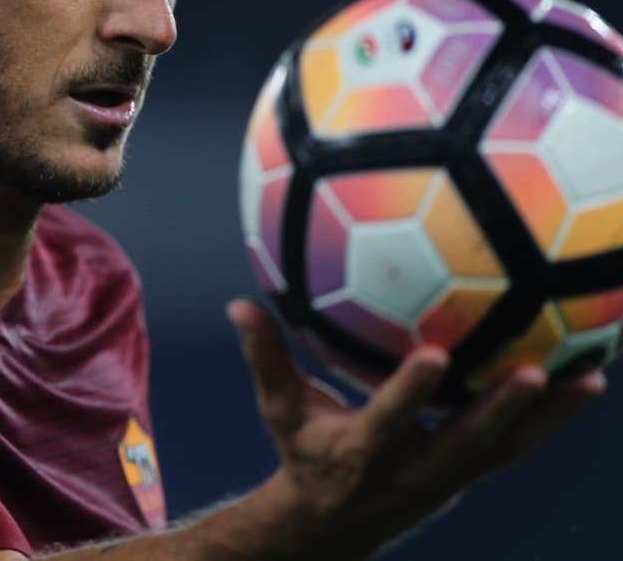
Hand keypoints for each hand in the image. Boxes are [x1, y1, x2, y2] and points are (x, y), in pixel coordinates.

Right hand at [225, 297, 605, 558]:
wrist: (335, 524)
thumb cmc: (304, 452)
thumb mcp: (280, 409)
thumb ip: (265, 356)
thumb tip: (238, 302)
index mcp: (364, 449)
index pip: (391, 418)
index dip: (412, 391)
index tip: (435, 353)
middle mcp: (414, 468)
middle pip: (465, 440)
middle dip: (499, 409)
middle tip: (533, 371)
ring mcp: (449, 476)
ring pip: (506, 448)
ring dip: (547, 417)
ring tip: (587, 379)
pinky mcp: (471, 475)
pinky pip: (518, 447)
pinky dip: (550, 419)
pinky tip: (583, 383)